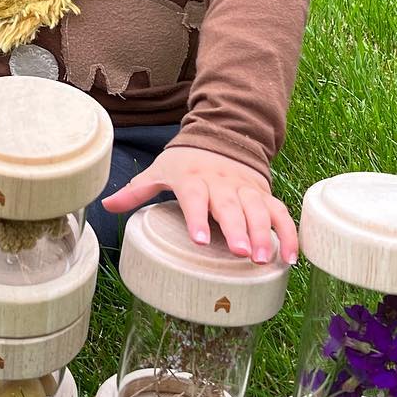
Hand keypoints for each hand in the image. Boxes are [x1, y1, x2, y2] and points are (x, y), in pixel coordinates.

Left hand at [101, 145, 298, 265]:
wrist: (222, 137)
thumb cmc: (186, 163)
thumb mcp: (160, 170)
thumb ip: (137, 190)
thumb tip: (105, 205)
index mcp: (194, 178)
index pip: (195, 196)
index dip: (197, 217)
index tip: (200, 239)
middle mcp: (222, 182)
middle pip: (231, 205)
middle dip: (237, 229)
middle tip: (240, 253)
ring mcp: (246, 189)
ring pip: (258, 210)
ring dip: (263, 234)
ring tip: (263, 259)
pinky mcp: (264, 194)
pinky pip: (280, 213)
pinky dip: (288, 234)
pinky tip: (290, 257)